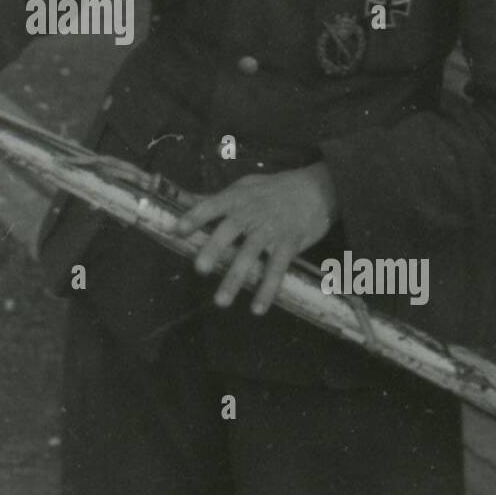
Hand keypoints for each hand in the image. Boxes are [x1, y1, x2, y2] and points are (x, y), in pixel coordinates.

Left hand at [172, 163, 337, 315]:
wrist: (318, 189)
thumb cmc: (276, 188)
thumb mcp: (245, 186)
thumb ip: (217, 198)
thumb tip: (186, 200)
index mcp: (238, 197)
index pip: (212, 205)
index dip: (195, 216)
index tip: (178, 230)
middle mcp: (252, 212)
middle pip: (230, 231)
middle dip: (214, 249)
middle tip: (199, 269)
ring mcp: (271, 229)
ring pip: (250, 255)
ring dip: (236, 279)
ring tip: (221, 301)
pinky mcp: (289, 244)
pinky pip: (276, 270)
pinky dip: (267, 290)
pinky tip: (257, 308)